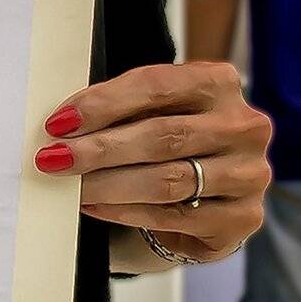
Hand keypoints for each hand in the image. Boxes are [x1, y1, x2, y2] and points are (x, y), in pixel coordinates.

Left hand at [35, 61, 272, 261]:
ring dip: (107, 184)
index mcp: (219, 84)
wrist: (208, 197)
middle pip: (160, 136)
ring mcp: (248, 174)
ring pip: (166, 180)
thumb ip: (119, 110)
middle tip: (52, 159)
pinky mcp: (242, 218)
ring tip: (70, 187)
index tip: (58, 123)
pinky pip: (173, 216)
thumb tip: (61, 125)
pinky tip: (94, 206)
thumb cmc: (169, 144)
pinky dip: (125, 211)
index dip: (103, 104)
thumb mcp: (151, 113)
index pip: (156, 85)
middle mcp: (243, 126)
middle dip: (97, 149)